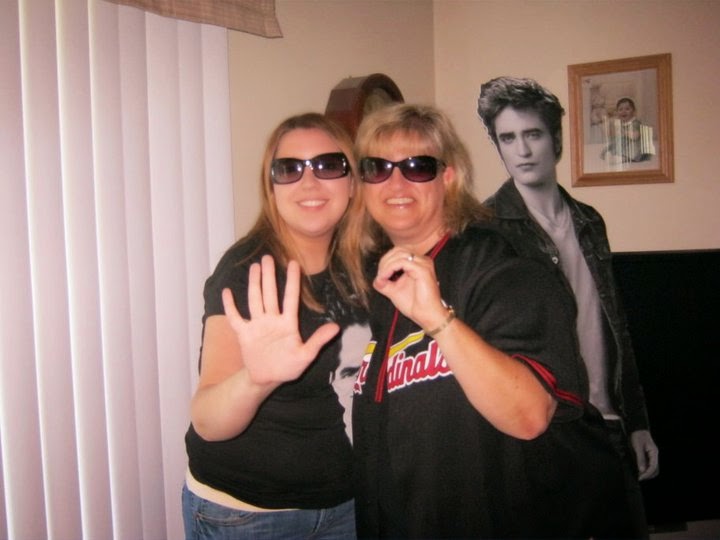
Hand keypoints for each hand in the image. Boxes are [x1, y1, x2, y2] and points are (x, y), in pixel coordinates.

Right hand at [222, 255, 339, 386]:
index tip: (294, 263)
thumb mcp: (305, 356)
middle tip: (268, 257)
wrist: (267, 379)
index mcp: (288, 324)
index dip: (292, 281)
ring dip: (254, 284)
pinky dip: (229, 306)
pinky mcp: (244, 334)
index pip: (290, 298)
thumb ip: (318, 341)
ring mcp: (257, 325)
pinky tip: (227, 292)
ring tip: (254, 266)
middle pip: (270, 294)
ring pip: (255, 300)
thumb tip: (336, 327)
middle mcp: (271, 320)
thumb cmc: (289, 367)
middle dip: (269, 276)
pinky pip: (235, 318)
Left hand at [373, 247, 447, 330]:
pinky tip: (386, 278)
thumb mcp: (394, 290)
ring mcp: (424, 263)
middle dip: (385, 262)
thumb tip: (376, 278)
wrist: (427, 316)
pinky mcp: (423, 270)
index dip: (385, 262)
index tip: (380, 277)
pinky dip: (389, 269)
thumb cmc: (414, 304)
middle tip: (380, 277)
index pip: (398, 252)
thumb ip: (385, 282)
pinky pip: (401, 262)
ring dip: (386, 265)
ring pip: (399, 254)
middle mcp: (423, 260)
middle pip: (397, 250)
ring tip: (382, 278)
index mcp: (418, 263)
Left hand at [630, 429, 658, 479]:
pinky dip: (645, 468)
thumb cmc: (637, 436)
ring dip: (647, 472)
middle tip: (639, 478)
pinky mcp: (648, 454)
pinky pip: (648, 463)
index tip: (640, 478)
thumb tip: (642, 470)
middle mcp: (654, 455)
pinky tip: (638, 469)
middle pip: (655, 469)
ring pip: (652, 467)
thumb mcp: (637, 447)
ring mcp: (652, 455)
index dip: (647, 474)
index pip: (653, 467)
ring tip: (638, 474)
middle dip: (648, 475)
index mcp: (654, 453)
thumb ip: (640, 459)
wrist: (637, 427)